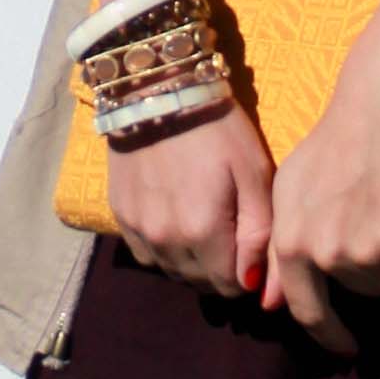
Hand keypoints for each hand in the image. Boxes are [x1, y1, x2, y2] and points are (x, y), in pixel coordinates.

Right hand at [108, 98, 276, 297]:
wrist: (158, 92)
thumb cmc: (218, 129)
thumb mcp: (254, 174)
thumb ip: (259, 233)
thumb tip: (256, 283)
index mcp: (204, 231)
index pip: (230, 286)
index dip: (248, 274)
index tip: (253, 250)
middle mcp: (167, 240)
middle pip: (201, 283)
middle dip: (222, 270)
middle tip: (233, 236)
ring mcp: (139, 230)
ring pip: (174, 272)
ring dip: (194, 263)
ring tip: (206, 229)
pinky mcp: (121, 217)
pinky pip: (147, 256)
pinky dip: (166, 251)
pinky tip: (177, 224)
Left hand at [264, 48, 379, 356]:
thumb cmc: (338, 140)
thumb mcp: (290, 192)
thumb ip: (279, 248)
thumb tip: (270, 306)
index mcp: (287, 243)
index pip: (307, 312)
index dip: (331, 336)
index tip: (350, 350)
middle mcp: (317, 254)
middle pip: (363, 295)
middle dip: (379, 270)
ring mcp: (359, 253)